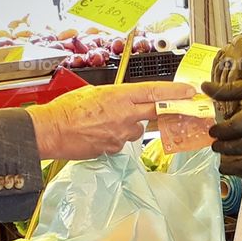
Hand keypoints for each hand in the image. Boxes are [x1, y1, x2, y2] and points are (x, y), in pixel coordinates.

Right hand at [27, 81, 195, 160]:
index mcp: (119, 96)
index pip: (154, 92)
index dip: (174, 92)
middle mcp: (124, 115)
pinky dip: (115, 138)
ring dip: (129, 126)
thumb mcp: (93, 92)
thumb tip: (124, 101)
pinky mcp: (114, 149)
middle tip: (183, 108)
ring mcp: (121, 134)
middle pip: (156, 112)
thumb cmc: (67, 109)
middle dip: (170, 110)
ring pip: (136, 130)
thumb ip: (115, 97)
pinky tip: (99, 134)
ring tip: (107, 123)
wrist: (52, 131)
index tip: (189, 91)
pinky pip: (121, 143)